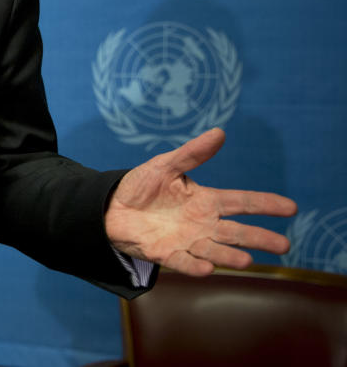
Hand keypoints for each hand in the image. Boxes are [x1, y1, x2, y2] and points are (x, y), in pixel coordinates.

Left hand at [105, 127, 296, 275]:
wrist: (111, 206)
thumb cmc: (142, 185)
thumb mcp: (166, 165)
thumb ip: (192, 154)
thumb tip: (219, 132)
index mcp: (205, 201)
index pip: (241, 202)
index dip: (265, 204)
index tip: (291, 207)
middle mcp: (202, 224)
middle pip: (237, 232)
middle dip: (260, 238)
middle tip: (284, 245)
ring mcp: (186, 240)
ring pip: (214, 251)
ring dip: (229, 256)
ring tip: (246, 260)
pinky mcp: (166, 253)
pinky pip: (183, 262)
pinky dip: (195, 266)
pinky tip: (207, 269)